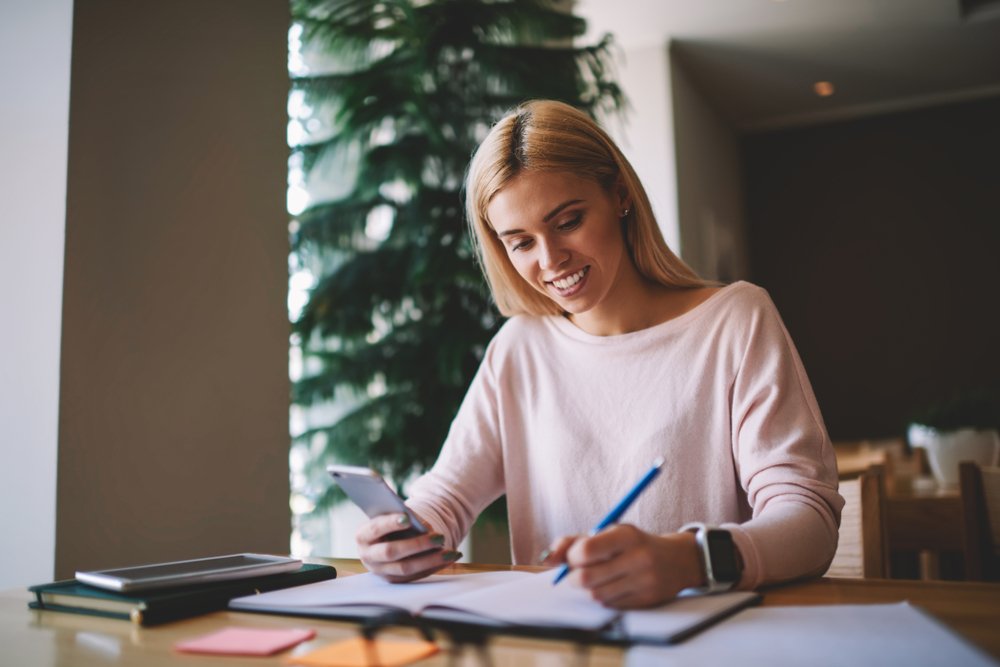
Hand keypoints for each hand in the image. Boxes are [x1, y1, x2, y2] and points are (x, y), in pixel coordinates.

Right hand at [356, 512, 461, 582]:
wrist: (387, 538)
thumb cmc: (391, 522)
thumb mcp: (390, 517)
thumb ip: (401, 518)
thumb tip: (423, 527)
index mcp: (363, 535)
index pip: (375, 529)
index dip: (391, 523)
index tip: (408, 518)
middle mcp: (368, 556)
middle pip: (391, 551)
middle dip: (417, 544)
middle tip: (440, 537)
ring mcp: (381, 571)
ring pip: (406, 568)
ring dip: (430, 560)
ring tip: (451, 552)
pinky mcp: (394, 580)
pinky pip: (415, 576)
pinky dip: (434, 566)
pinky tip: (450, 558)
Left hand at [541, 524, 702, 607]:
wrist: (677, 560)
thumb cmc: (632, 544)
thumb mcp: (607, 533)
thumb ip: (572, 542)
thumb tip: (547, 558)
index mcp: (626, 535)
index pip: (585, 551)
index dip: (571, 557)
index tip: (573, 557)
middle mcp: (637, 558)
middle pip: (585, 578)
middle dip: (573, 577)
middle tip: (577, 572)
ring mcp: (644, 581)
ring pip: (595, 595)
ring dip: (589, 589)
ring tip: (597, 578)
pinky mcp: (647, 600)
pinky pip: (610, 605)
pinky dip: (604, 598)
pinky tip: (613, 586)